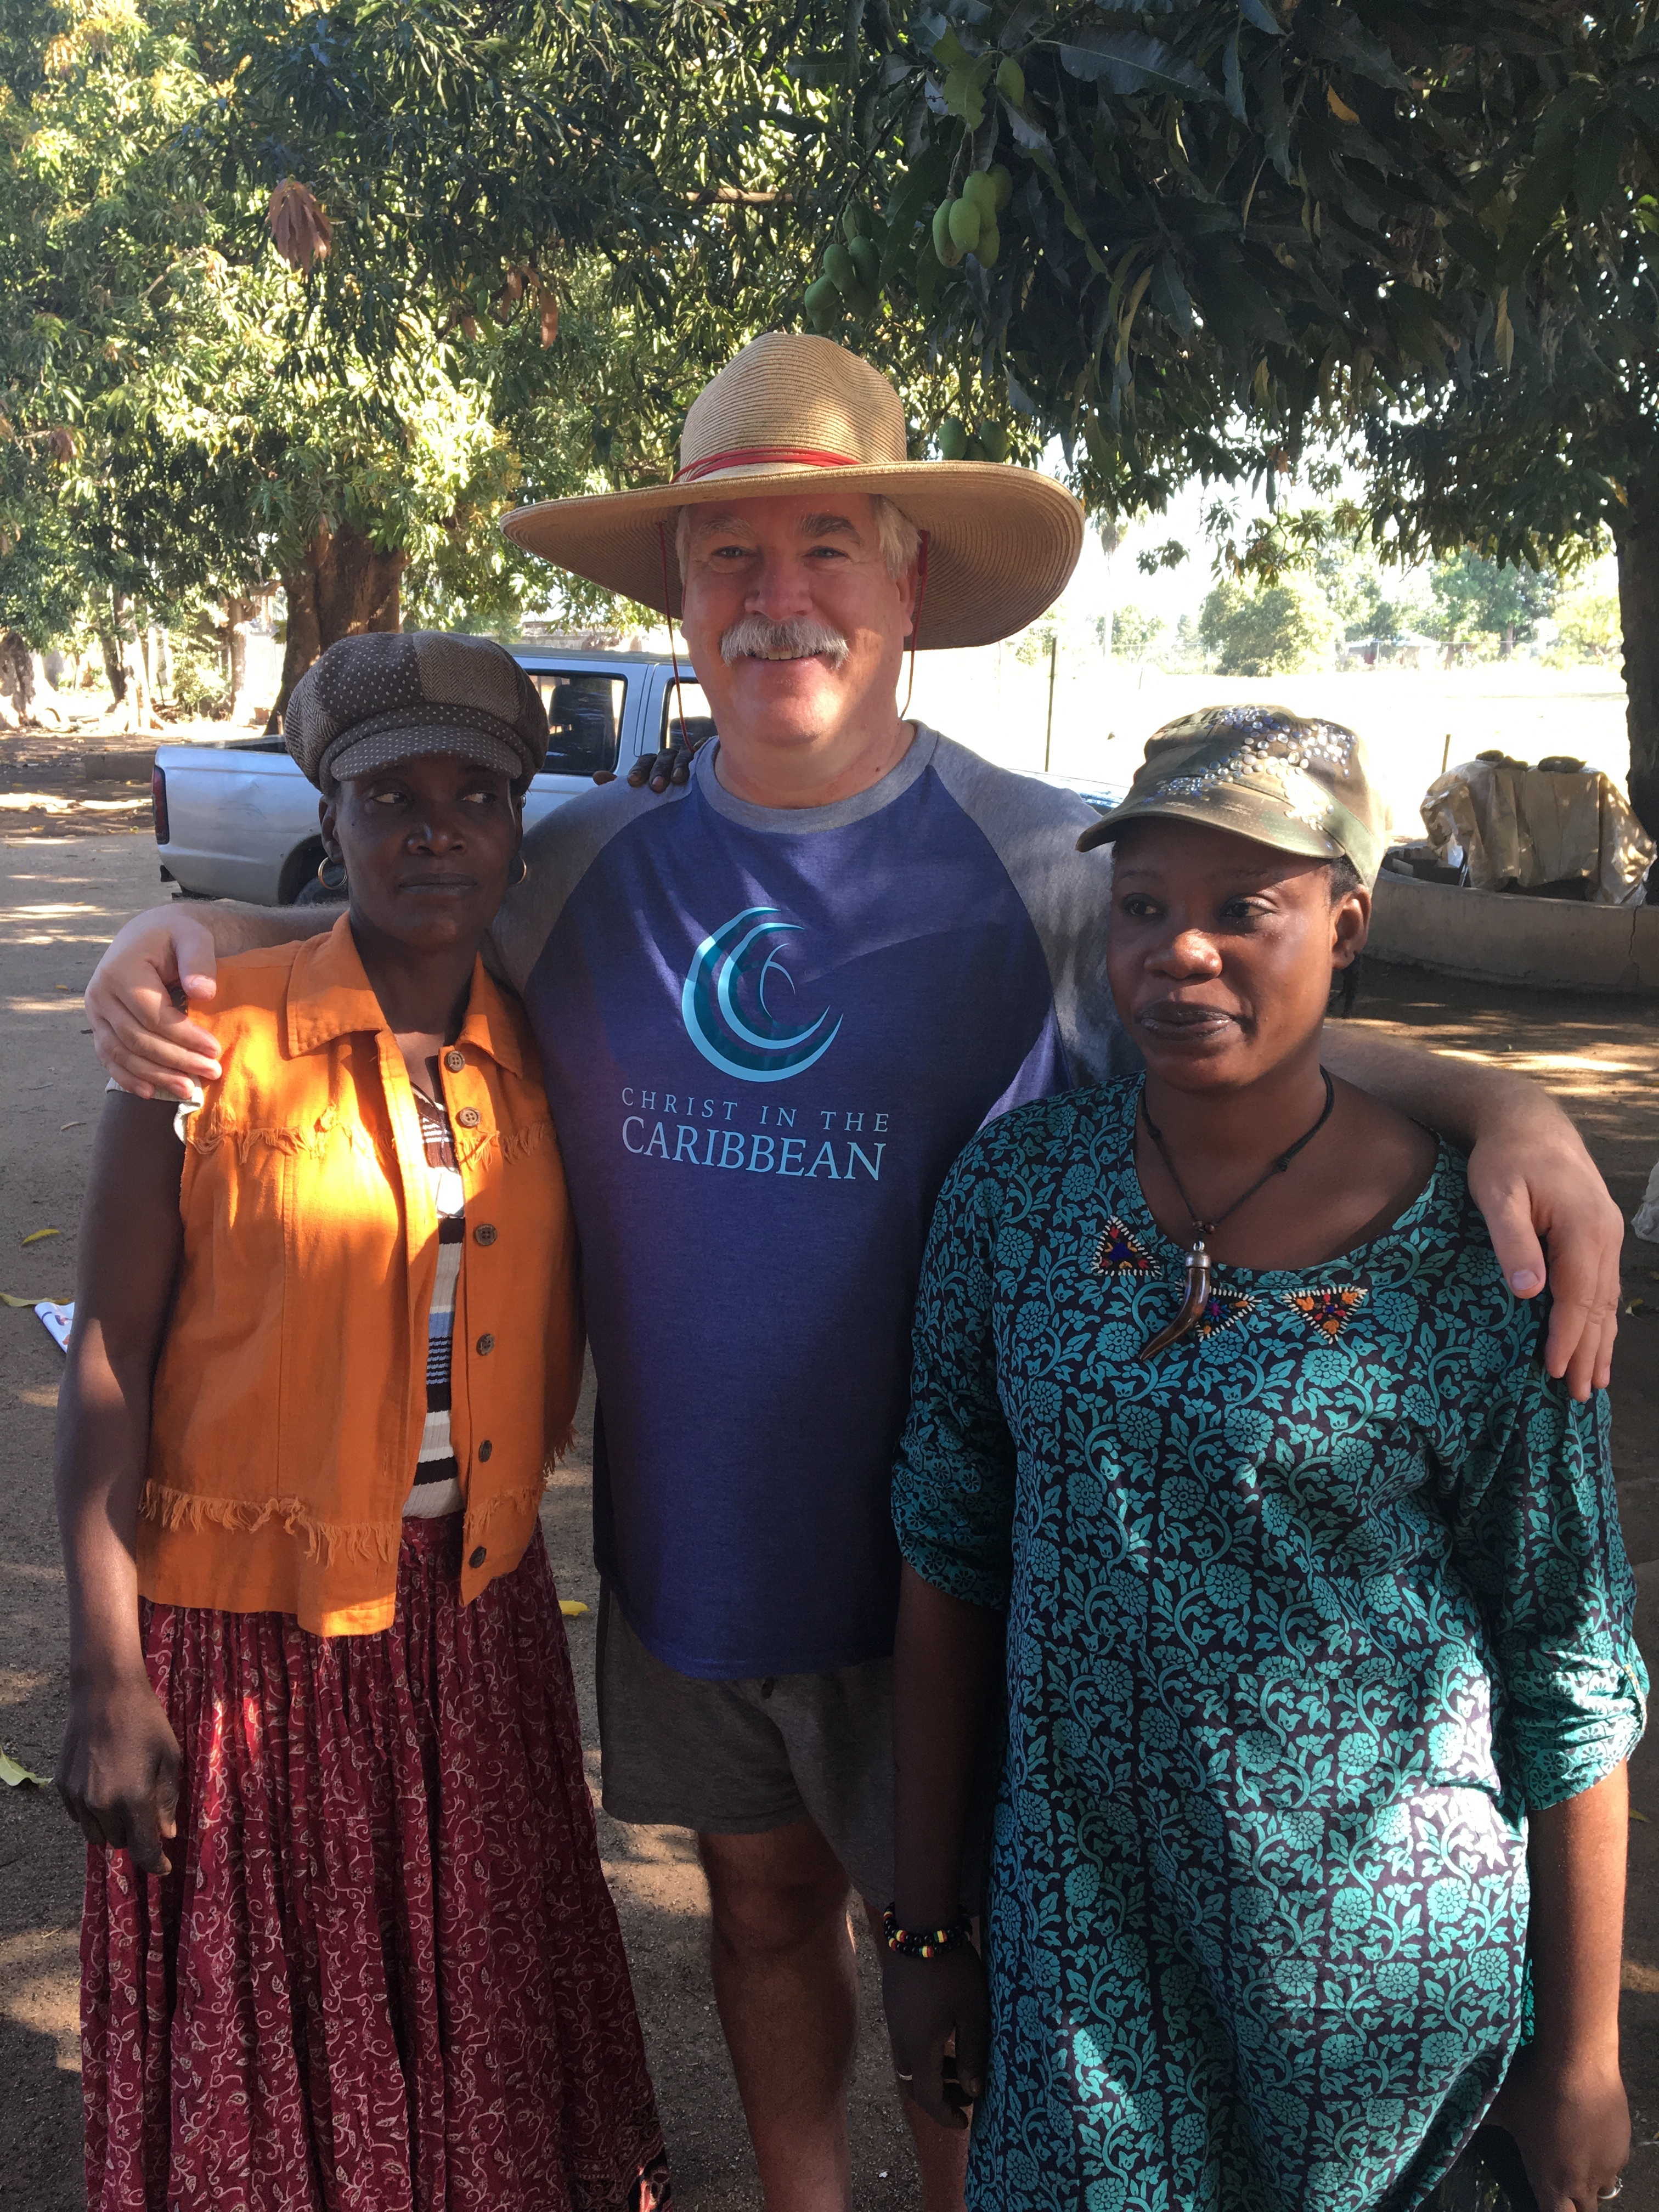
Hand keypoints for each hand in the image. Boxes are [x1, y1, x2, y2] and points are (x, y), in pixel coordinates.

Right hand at [57, 1672, 182, 1876]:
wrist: (104, 1692)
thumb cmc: (145, 1720)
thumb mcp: (169, 1758)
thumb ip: (167, 1800)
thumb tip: (166, 1834)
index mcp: (133, 1798)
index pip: (143, 1849)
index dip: (156, 1864)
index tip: (165, 1867)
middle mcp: (101, 1804)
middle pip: (121, 1842)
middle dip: (137, 1834)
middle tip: (148, 1810)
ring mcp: (78, 1797)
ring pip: (98, 1834)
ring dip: (114, 1826)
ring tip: (126, 1796)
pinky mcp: (62, 1787)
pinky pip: (80, 1817)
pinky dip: (94, 1813)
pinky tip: (106, 1786)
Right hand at [86, 907, 222, 1101]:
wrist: (148, 935)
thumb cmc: (175, 936)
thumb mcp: (192, 936)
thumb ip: (198, 960)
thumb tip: (203, 992)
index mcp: (121, 970)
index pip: (153, 1015)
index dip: (184, 1036)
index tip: (215, 1049)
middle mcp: (101, 993)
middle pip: (137, 1039)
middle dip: (176, 1060)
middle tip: (211, 1072)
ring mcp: (96, 1012)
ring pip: (122, 1053)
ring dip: (156, 1075)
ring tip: (189, 1089)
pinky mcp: (98, 1025)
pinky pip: (109, 1057)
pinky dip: (128, 1077)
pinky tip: (151, 1092)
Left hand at [624, 728, 697, 792]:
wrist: (685, 791)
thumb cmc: (658, 790)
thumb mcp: (639, 789)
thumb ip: (617, 785)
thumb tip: (597, 777)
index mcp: (653, 764)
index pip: (644, 762)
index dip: (638, 770)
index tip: (633, 782)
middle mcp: (669, 758)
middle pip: (663, 759)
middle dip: (659, 772)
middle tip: (655, 787)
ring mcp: (687, 759)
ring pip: (683, 757)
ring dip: (679, 767)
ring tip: (678, 780)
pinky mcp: (704, 761)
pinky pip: (703, 755)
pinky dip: (703, 753)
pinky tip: (702, 753)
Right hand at [881, 1944, 990, 2131]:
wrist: (921, 1925)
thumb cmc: (953, 1970)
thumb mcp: (973, 2013)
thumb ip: (973, 2055)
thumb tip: (972, 2090)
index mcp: (920, 2047)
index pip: (928, 2097)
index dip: (945, 2115)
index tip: (965, 2123)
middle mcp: (900, 2039)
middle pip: (914, 2084)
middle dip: (939, 2096)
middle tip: (965, 2095)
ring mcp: (893, 2021)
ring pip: (909, 2062)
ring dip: (932, 2072)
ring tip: (960, 2066)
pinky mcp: (892, 2004)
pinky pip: (905, 2042)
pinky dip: (925, 2052)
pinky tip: (945, 2036)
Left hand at [1465, 1093, 1622, 1399]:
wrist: (1527, 1121)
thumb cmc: (1504, 1157)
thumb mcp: (1496, 1193)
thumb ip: (1512, 1240)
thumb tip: (1528, 1292)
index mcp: (1582, 1226)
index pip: (1578, 1295)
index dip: (1568, 1336)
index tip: (1557, 1371)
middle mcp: (1605, 1233)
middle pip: (1599, 1303)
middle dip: (1590, 1350)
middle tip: (1580, 1395)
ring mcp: (1607, 1233)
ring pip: (1607, 1297)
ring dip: (1601, 1340)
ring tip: (1595, 1381)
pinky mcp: (1599, 1233)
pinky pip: (1605, 1284)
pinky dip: (1602, 1316)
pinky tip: (1600, 1338)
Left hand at [1485, 2045, 1628, 2211]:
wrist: (1578, 2064)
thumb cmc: (1533, 2089)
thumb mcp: (1500, 2107)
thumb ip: (1483, 2121)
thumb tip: (1458, 2119)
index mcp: (1551, 2181)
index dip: (1550, 2211)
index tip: (1544, 2199)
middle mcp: (1583, 2183)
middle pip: (1583, 2211)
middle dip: (1573, 2203)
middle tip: (1561, 2183)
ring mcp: (1607, 2167)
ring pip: (1602, 2188)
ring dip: (1589, 2180)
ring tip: (1575, 2157)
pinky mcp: (1623, 2148)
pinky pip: (1614, 2162)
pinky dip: (1603, 2155)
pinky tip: (1590, 2133)